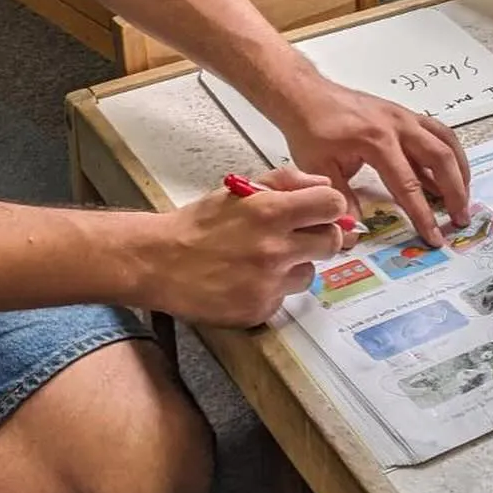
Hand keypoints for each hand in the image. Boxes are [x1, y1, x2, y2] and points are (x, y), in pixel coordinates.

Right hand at [146, 168, 350, 327]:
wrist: (160, 262)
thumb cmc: (200, 224)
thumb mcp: (239, 190)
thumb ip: (285, 182)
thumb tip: (323, 186)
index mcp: (271, 212)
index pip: (332, 205)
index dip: (330, 208)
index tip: (321, 212)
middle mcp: (274, 249)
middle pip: (331, 242)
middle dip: (321, 237)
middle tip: (300, 237)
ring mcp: (268, 284)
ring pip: (309, 274)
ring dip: (295, 266)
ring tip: (264, 260)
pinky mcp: (260, 310)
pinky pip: (284, 298)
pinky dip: (272, 289)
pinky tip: (248, 279)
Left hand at [277, 77, 469, 244]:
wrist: (307, 95)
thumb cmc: (311, 129)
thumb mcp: (320, 169)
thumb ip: (342, 200)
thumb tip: (356, 231)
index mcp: (377, 142)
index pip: (408, 185)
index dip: (424, 215)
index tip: (435, 237)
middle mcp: (398, 126)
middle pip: (440, 159)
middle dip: (456, 192)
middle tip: (461, 219)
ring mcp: (405, 117)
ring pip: (446, 141)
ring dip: (460, 169)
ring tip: (464, 196)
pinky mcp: (405, 114)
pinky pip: (437, 132)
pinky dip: (449, 152)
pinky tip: (448, 172)